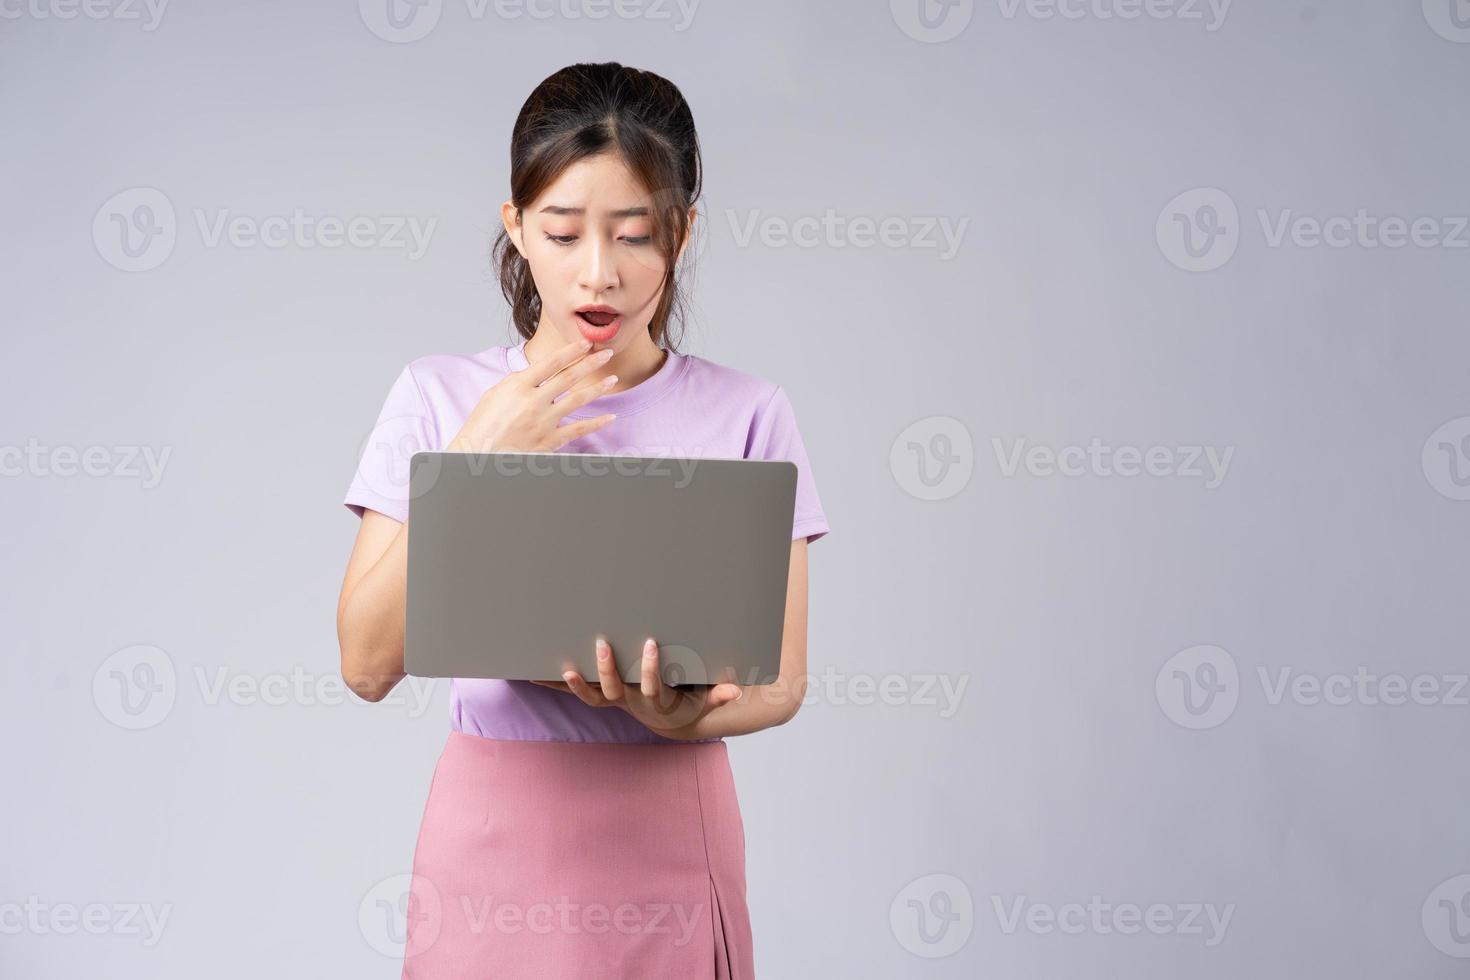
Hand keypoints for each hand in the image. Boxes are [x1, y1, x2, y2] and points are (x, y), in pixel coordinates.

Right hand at [448, 336, 618, 453]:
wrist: (478, 455)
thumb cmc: (484, 424)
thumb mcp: (496, 394)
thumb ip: (519, 381)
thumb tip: (540, 373)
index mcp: (518, 385)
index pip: (551, 362)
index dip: (572, 351)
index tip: (586, 343)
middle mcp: (533, 401)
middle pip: (569, 377)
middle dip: (591, 363)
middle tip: (607, 353)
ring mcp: (543, 422)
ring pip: (578, 400)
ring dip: (598, 388)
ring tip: (612, 380)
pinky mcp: (549, 441)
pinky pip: (578, 430)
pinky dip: (596, 423)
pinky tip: (609, 417)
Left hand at [529, 636, 743, 737]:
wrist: (666, 719)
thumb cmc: (685, 702)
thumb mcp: (702, 700)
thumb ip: (717, 695)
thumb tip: (736, 691)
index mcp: (653, 700)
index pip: (651, 685)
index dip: (649, 668)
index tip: (650, 643)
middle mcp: (629, 702)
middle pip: (613, 690)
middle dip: (607, 668)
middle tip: (603, 642)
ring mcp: (611, 700)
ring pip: (590, 695)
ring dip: (574, 682)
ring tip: (562, 667)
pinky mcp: (598, 695)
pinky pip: (573, 691)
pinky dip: (553, 684)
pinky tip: (532, 674)